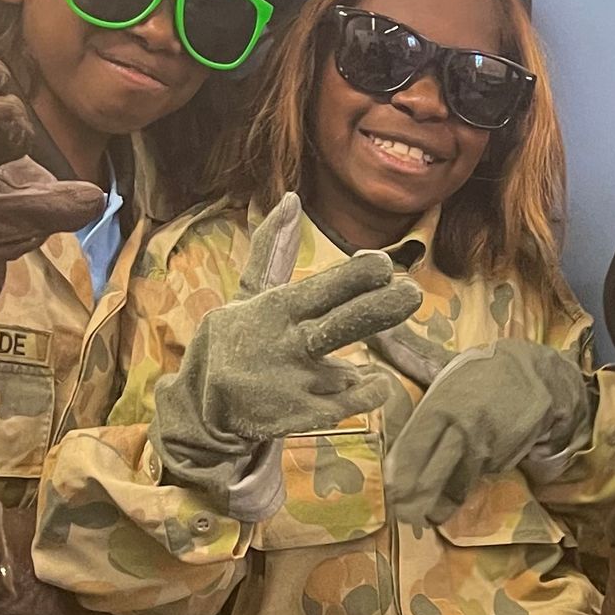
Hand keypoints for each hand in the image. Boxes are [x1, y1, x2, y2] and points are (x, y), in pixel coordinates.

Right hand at [153, 192, 422, 501]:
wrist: (202, 406)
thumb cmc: (237, 341)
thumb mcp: (247, 295)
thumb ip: (272, 250)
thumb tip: (291, 199)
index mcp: (273, 310)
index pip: (317, 290)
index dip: (352, 277)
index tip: (382, 264)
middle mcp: (284, 345)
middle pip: (336, 325)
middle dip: (376, 309)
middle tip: (412, 294)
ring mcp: (293, 383)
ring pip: (345, 372)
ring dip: (367, 367)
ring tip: (376, 366)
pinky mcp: (298, 416)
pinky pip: (347, 404)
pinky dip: (369, 392)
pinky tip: (377, 383)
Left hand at [375, 331, 592, 521]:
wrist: (539, 378)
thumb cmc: (482, 373)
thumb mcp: (446, 365)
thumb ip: (410, 357)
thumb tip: (379, 333)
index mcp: (442, 403)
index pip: (414, 444)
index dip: (400, 472)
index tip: (388, 490)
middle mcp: (462, 428)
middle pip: (433, 473)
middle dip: (416, 499)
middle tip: (401, 515)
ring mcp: (483, 448)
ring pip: (455, 484)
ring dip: (439, 504)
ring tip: (423, 517)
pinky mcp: (501, 460)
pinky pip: (475, 480)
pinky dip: (461, 492)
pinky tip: (448, 502)